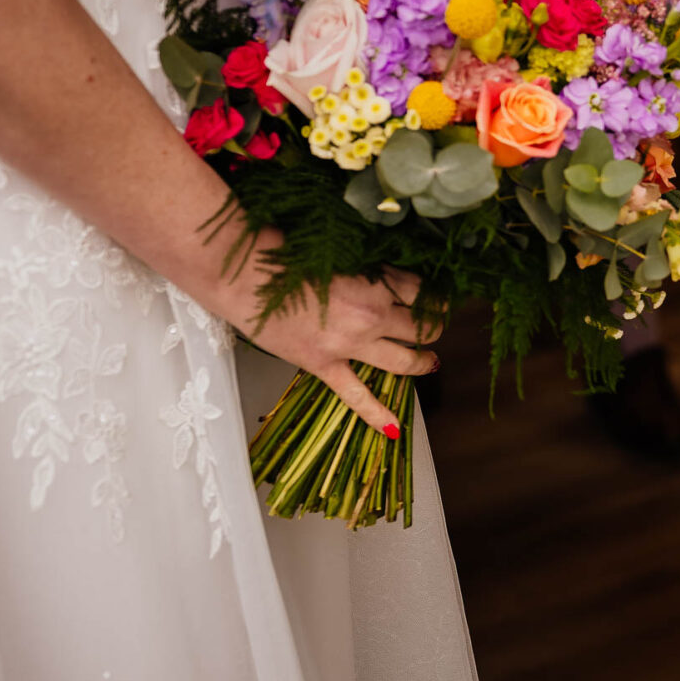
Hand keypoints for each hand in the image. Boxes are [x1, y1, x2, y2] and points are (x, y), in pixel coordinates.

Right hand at [204, 228, 441, 436]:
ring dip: (423, 362)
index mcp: (376, 283)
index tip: (435, 297)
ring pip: (405, 362)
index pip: (423, 292)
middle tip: (436, 325)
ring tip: (431, 361)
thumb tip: (390, 275)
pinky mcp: (324, 366)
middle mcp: (371, 316)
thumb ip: (369, 267)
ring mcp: (350, 346)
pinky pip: (356, 396)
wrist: (243, 278)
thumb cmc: (285, 254)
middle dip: (434, 326)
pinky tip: (393, 429)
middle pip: (423, 328)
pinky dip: (377, 413)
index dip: (433, 295)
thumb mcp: (340, 251)